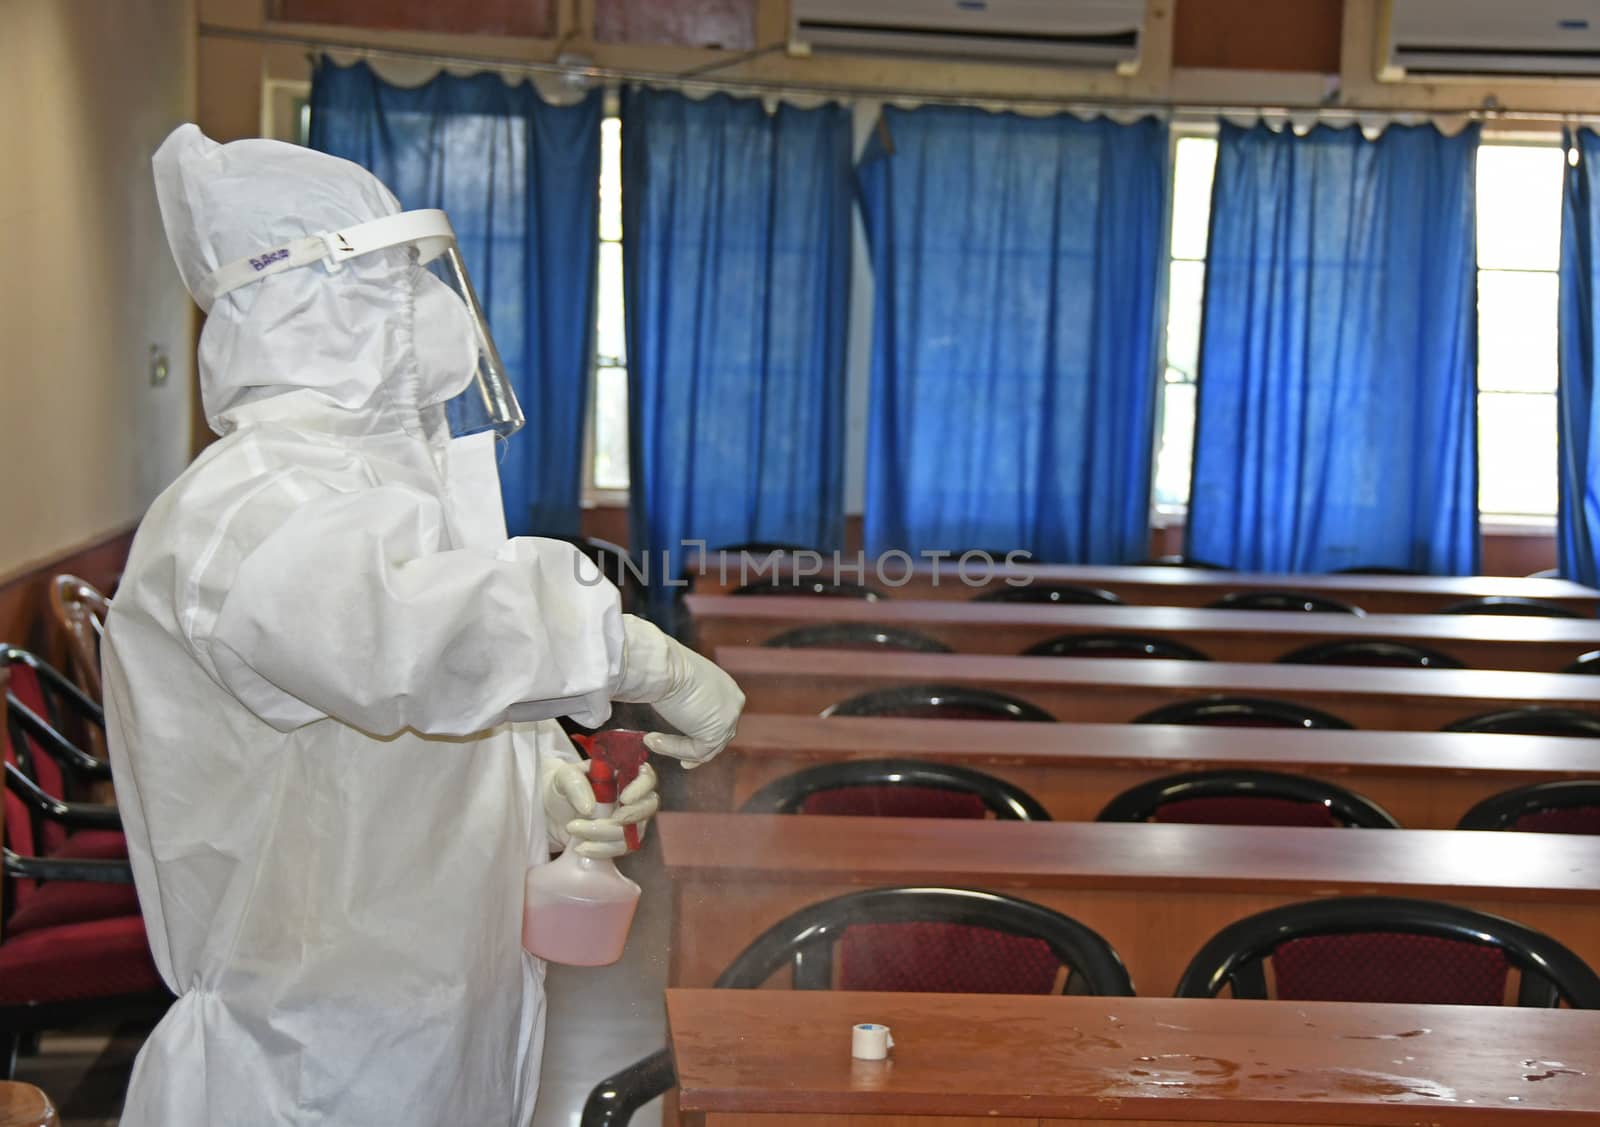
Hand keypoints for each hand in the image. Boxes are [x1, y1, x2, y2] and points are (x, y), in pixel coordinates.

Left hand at [542, 759, 658, 858]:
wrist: (550, 810)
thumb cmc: (562, 785)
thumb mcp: (564, 777)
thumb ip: (576, 785)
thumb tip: (590, 808)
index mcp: (624, 774)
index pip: (647, 778)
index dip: (641, 789)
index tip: (624, 799)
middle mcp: (632, 797)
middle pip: (648, 807)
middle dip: (630, 816)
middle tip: (606, 818)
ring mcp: (629, 820)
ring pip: (633, 832)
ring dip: (604, 834)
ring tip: (573, 829)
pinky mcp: (619, 840)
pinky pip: (621, 848)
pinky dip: (602, 850)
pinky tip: (581, 848)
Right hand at [614, 616, 744, 768]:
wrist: (664, 667)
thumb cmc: (667, 668)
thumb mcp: (683, 683)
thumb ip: (688, 701)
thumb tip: (677, 714)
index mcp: (727, 688)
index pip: (720, 718)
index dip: (704, 735)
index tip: (691, 749)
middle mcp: (733, 703)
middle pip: (718, 736)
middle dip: (699, 750)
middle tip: (684, 763)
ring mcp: (728, 719)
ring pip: (706, 747)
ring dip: (677, 749)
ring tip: (652, 741)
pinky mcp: (715, 734)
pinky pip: (695, 751)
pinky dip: (673, 748)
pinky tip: (653, 740)